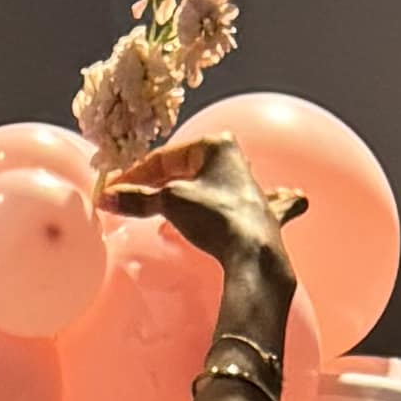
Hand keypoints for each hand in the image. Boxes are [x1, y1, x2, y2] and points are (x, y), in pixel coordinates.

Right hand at [102, 128, 301, 298]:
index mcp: (217, 146)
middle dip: (165, 180)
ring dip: (202, 190)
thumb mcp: (171, 203)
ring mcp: (254, 190)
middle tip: (138, 191)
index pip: (166, 158)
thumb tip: (105, 198)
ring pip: (222, 183)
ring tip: (187, 200)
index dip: (137, 175)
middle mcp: (238, 162)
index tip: (115, 190)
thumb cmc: (215, 217)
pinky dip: (272, 201)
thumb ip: (138, 199)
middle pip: (189, 170)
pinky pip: (267, 204)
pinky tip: (295, 196)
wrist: (253, 254)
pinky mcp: (265, 217)